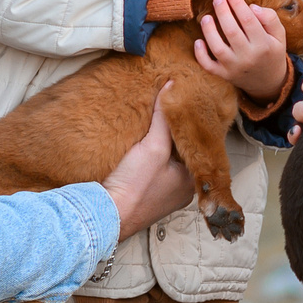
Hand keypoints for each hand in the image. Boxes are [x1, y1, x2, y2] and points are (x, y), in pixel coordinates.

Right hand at [100, 85, 194, 238]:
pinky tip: (139, 149)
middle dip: (173, 137)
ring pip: (167, 163)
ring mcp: (165, 197)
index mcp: (192, 181)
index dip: (188, 127)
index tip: (182, 109)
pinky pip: (154, 173)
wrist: (106, 215)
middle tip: (165, 115)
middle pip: (182, 154)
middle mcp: (182, 191)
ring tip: (151, 128)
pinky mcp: (147, 198)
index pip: (196, 146)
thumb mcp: (153, 146)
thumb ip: (163, 118)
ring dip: (159, 148)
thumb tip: (171, 87)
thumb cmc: (134, 186)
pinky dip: (149, 161)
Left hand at [193, 0, 289, 98]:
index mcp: (264, 45)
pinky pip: (209, 66)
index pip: (249, 20)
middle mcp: (248, 57)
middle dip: (223, 12)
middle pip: (231, 31)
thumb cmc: (272, 52)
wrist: (268, 81)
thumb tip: (252, 7)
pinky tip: (198, 41)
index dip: (238, 5)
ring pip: (217, 48)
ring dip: (209, 31)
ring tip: (206, 17)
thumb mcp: (279, 35)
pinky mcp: (224, 75)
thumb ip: (270, 18)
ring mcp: (234, 67)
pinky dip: (200, 55)